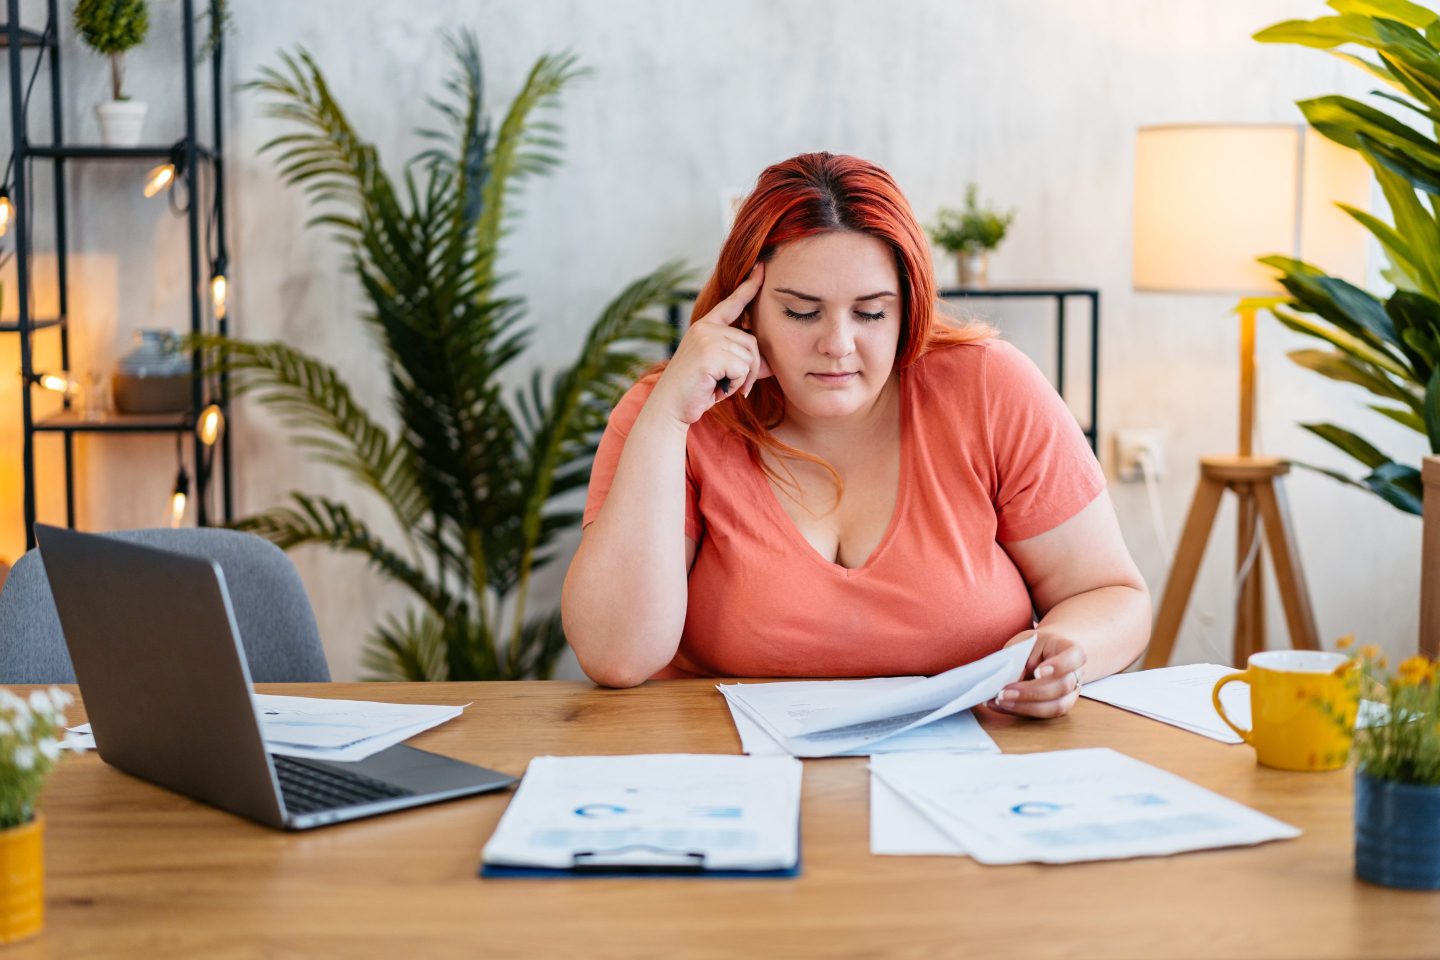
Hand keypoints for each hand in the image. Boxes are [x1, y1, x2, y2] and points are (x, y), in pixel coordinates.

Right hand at [649, 264, 771, 425]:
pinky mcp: (709, 354)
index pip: (732, 304)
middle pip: (751, 342)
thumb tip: (771, 364)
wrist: (670, 407)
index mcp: (705, 327)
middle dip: (751, 370)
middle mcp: (705, 328)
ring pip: (749, 357)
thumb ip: (744, 363)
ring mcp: (706, 338)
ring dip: (742, 380)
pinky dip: (736, 385)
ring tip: (721, 387)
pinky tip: (718, 389)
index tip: (761, 268)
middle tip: (736, 387)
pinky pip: (743, 369)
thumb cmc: (696, 391)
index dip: (749, 287)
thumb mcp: (722, 373)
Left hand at [986, 630, 1086, 718]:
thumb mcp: (1026, 644)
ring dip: (1025, 707)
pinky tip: (1000, 705)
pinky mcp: (1058, 707)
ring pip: (1055, 707)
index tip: (1038, 671)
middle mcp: (1076, 674)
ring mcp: (1070, 694)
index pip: (1074, 657)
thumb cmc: (1035, 646)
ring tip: (1001, 700)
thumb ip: (1022, 660)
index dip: (1059, 666)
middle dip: (1031, 692)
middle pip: (1061, 686)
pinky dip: (1019, 711)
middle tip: (1005, 692)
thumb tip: (1010, 682)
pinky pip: (1043, 715)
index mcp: (1071, 650)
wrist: (1044, 654)